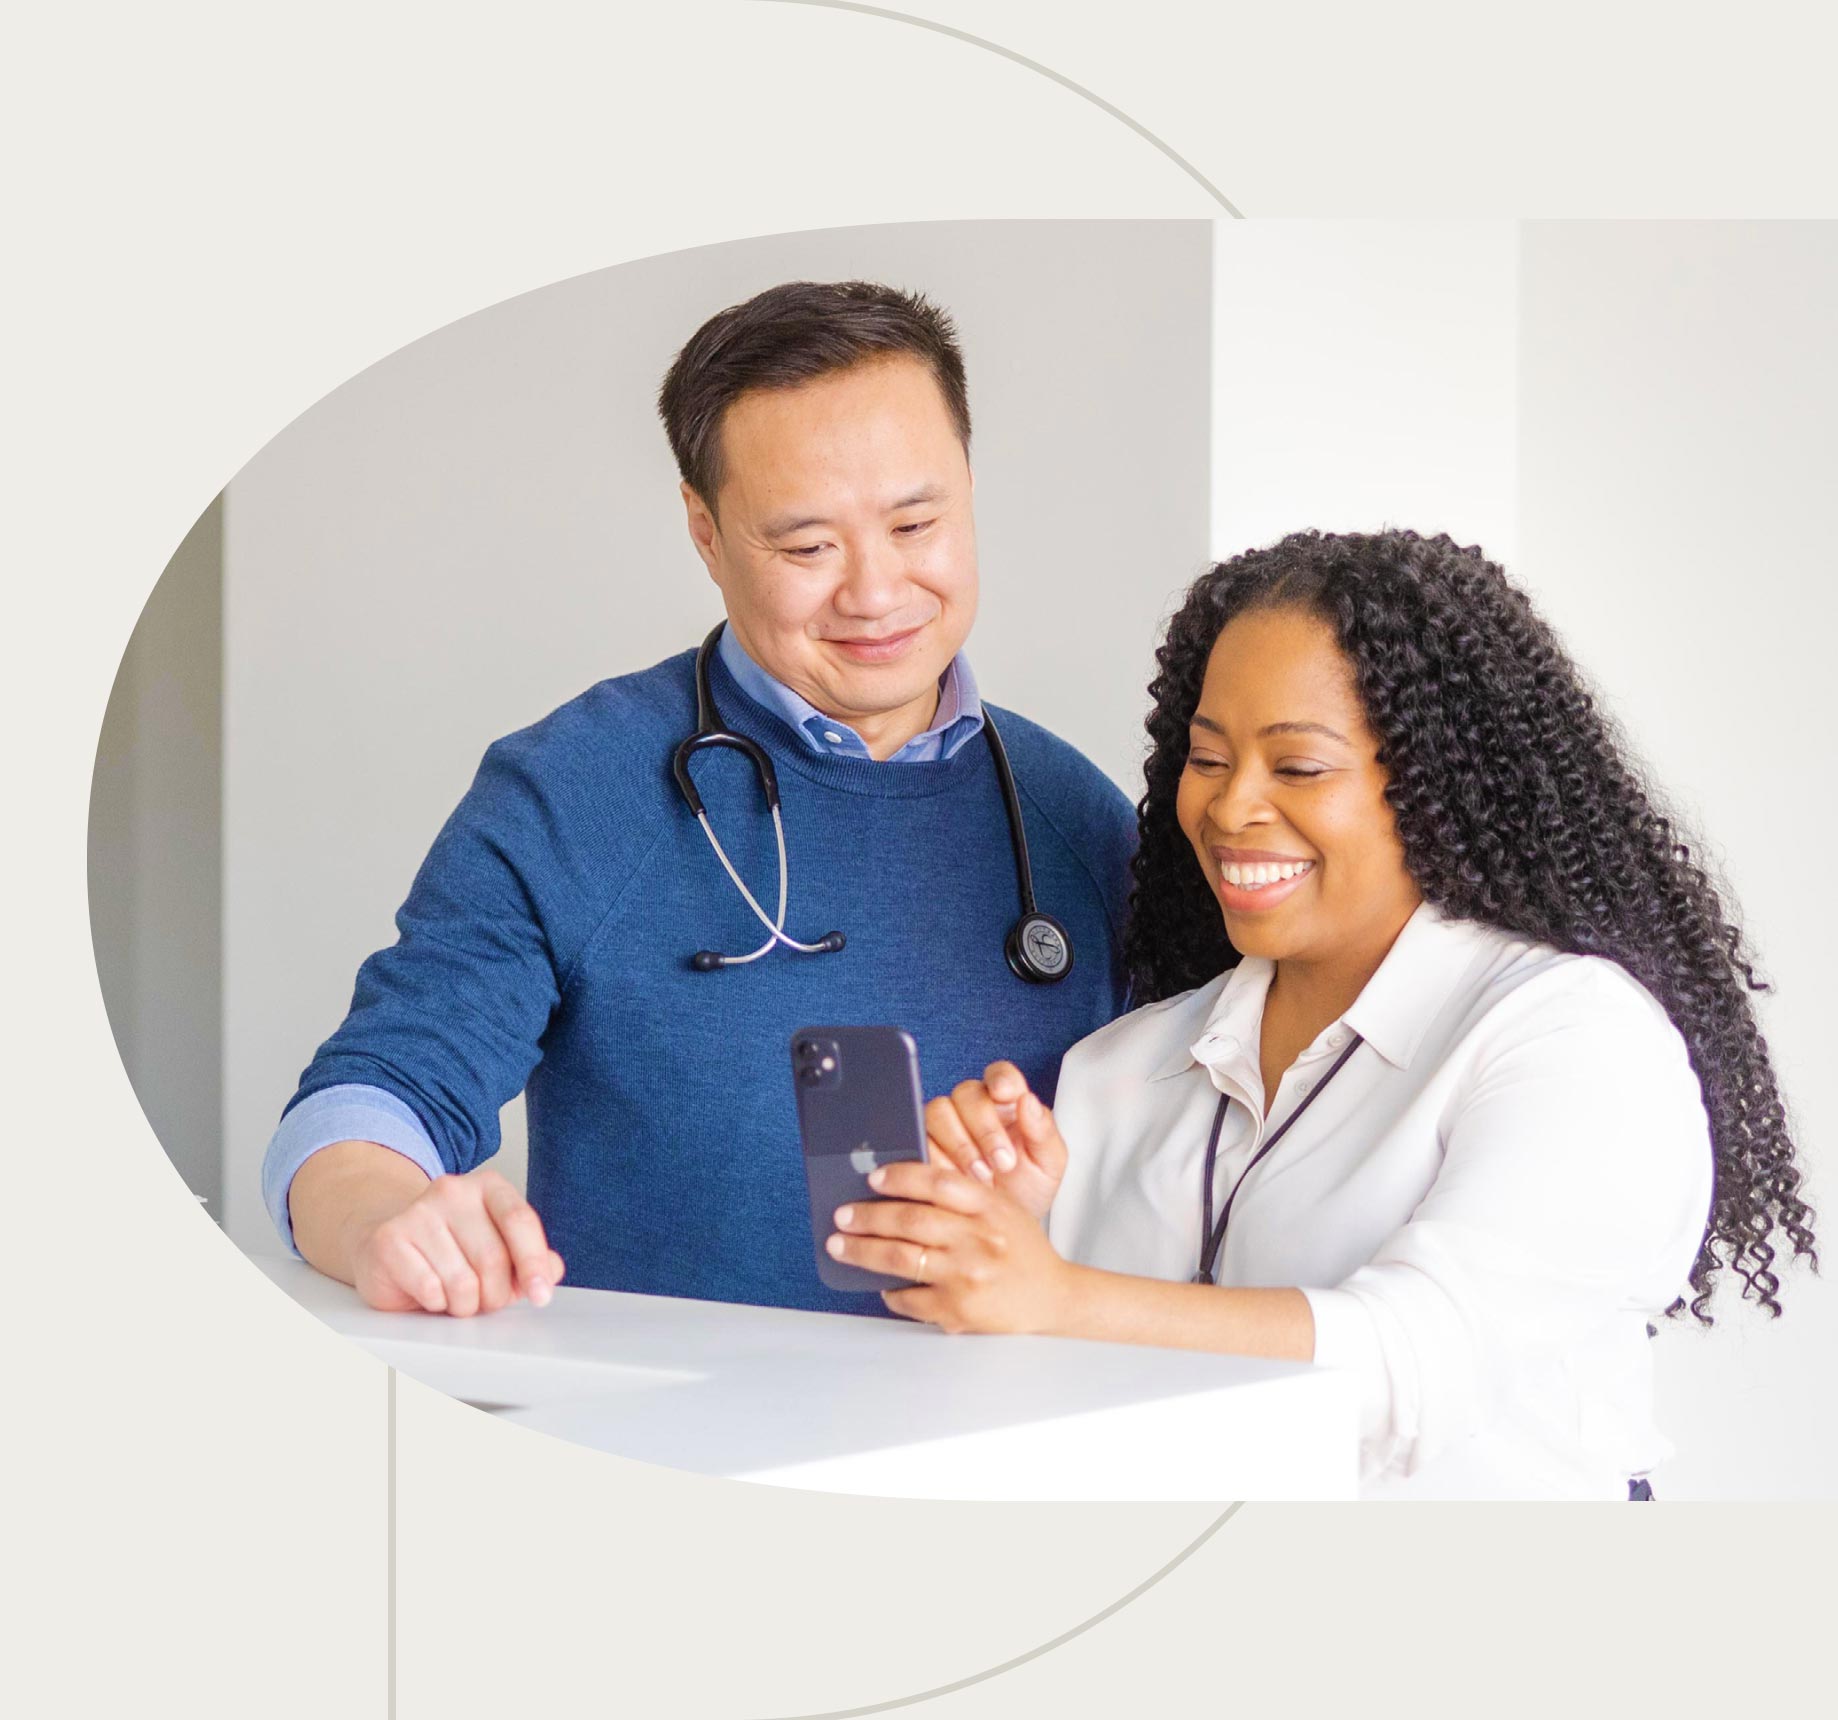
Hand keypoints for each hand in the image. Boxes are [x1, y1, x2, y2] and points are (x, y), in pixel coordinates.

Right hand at [348, 1167, 564, 1316]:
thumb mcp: (497, 1249)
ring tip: (455, 1296)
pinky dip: (436, 1303)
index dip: (533, 1263)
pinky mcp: (390, 1238)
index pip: (520, 1221)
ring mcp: (418, 1211)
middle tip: (486, 1301)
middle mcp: (453, 1191)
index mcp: (488, 1187)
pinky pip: (430, 1289)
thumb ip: (531, 1259)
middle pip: (493, 1258)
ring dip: (465, 1304)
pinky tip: (430, 1292)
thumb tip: (552, 1271)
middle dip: (495, 1295)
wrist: (391, 1247)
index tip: (541, 1295)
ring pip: (462, 1282)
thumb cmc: (452, 1250)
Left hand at [828, 1159, 1075, 1334]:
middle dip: (867, 1216)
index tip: (872, 1178)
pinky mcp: (958, 1310)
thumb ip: (963, 1195)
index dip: (900, 1176)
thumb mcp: (1002, 1209)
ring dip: (863, 1251)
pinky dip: (891, 1292)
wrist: (1052, 1298)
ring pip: (901, 1257)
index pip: (937, 1182)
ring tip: (842, 1246)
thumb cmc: (1020, 1249)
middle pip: (910, 1220)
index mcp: (989, 1206)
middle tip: (842, 1215)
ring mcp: (967, 1276)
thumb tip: (899, 1185)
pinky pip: (910, 1298)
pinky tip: (883, 1285)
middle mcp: (978, 1239)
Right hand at [923, 1062, 1067, 1221]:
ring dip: (960, 1144)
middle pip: (966, 1093)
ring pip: (938, 1112)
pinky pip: (921, 1141)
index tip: (1004, 1093)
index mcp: (1007, 1103)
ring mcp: (946, 1127)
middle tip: (1002, 1162)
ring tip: (981, 1176)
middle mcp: (973, 1108)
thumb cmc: (1027, 1190)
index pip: (1000, 1074)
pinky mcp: (924, 1148)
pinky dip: (939, 1161)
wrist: (1002, 1229)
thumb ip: (1044, 1131)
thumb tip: (1029, 1101)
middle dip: (985, 1127)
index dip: (999, 1078)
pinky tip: (957, 1179)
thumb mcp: (1048, 1164)